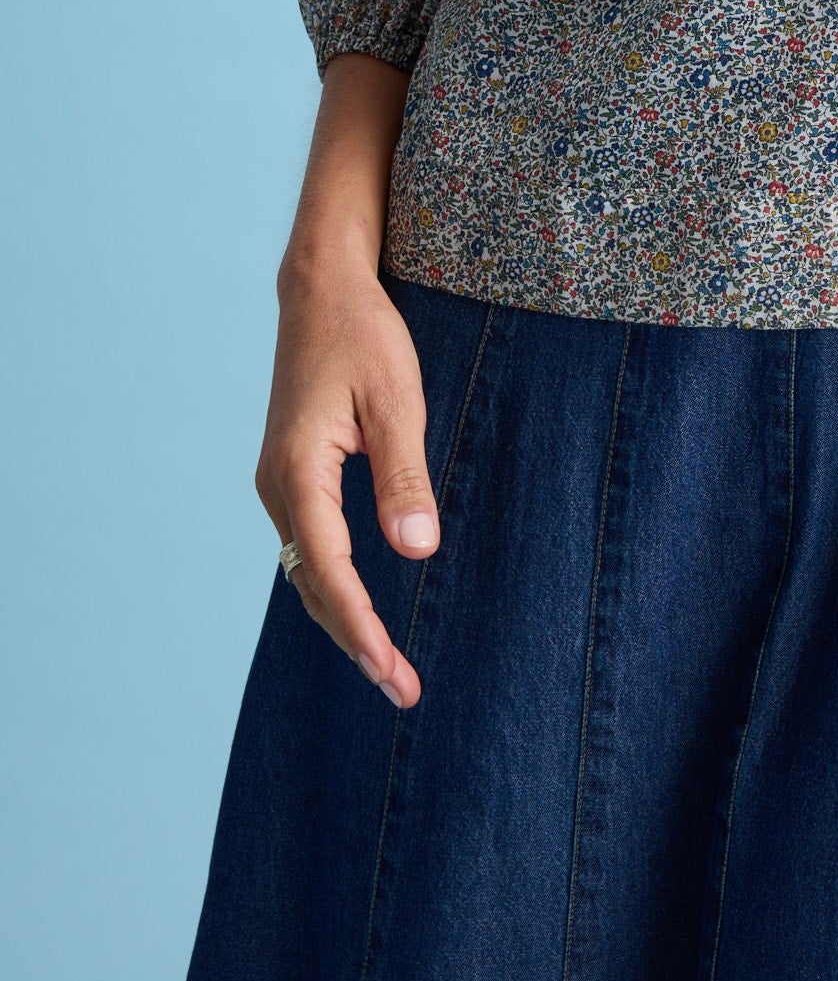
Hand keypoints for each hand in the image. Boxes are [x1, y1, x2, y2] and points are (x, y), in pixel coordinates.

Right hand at [254, 252, 438, 705]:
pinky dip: (336, 586)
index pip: (330, 571)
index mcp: (298, 471)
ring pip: (309, 571)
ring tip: (389, 666)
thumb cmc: (363, 335)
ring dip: (346, 619)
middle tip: (403, 689)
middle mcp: (278, 486)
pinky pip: (311, 548)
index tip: (392, 670)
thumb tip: (417, 550)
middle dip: (356, 640)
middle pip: (313, 585)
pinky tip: (364, 610)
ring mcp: (279, 483)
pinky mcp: (292, 476)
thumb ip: (404, 474)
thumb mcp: (397, 399)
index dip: (362, 626)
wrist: (322, 290)